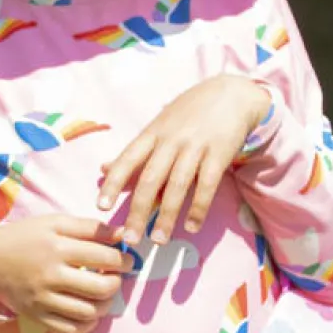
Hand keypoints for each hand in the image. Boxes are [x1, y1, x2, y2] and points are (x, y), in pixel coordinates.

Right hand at [0, 215, 127, 332]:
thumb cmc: (26, 238)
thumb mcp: (55, 224)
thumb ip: (90, 228)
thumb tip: (122, 234)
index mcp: (57, 248)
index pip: (104, 258)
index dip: (123, 260)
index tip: (126, 260)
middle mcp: (50, 276)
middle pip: (100, 288)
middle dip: (116, 283)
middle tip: (115, 278)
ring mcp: (43, 299)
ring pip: (88, 312)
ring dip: (104, 305)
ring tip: (102, 295)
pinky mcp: (37, 316)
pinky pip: (70, 329)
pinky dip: (87, 324)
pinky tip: (88, 312)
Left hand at [98, 74, 272, 246]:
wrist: (231, 93)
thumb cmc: (189, 114)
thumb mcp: (158, 126)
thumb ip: (134, 151)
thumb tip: (103, 169)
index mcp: (151, 134)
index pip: (127, 160)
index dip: (113, 183)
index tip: (101, 206)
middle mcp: (171, 141)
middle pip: (150, 179)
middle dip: (138, 211)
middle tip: (130, 238)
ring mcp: (195, 147)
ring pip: (177, 186)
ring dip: (167, 216)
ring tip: (158, 239)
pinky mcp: (219, 153)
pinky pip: (206, 185)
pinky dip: (198, 208)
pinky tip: (191, 227)